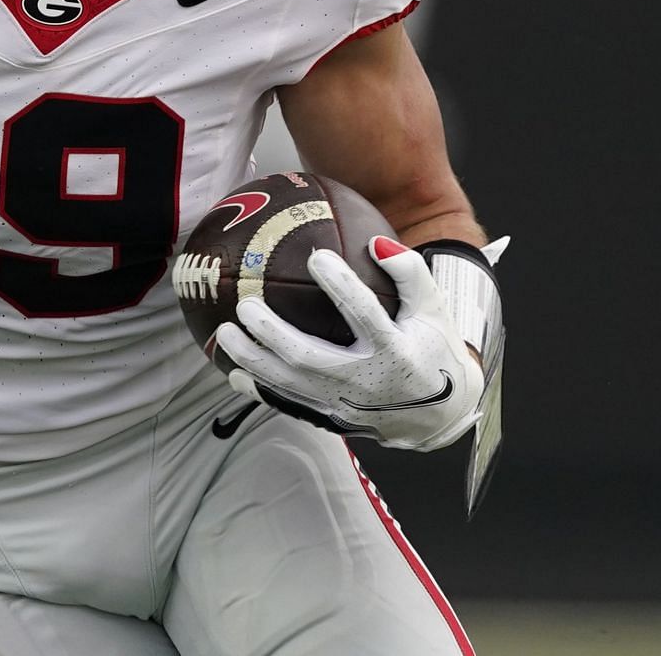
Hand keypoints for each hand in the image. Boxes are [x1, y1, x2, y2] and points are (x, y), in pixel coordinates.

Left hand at [215, 237, 482, 450]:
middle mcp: (367, 382)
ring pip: (289, 384)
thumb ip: (411, 274)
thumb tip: (376, 242)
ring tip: (223, 333)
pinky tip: (233, 372)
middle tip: (244, 304)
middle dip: (273, 333)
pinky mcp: (331, 417)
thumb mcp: (434, 310)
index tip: (317, 255)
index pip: (365, 315)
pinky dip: (259, 390)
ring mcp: (345, 404)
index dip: (342, 286)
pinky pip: (288, 404)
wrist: (437, 415)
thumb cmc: (433, 349)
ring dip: (253, 359)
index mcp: (396, 352)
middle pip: (310, 358)